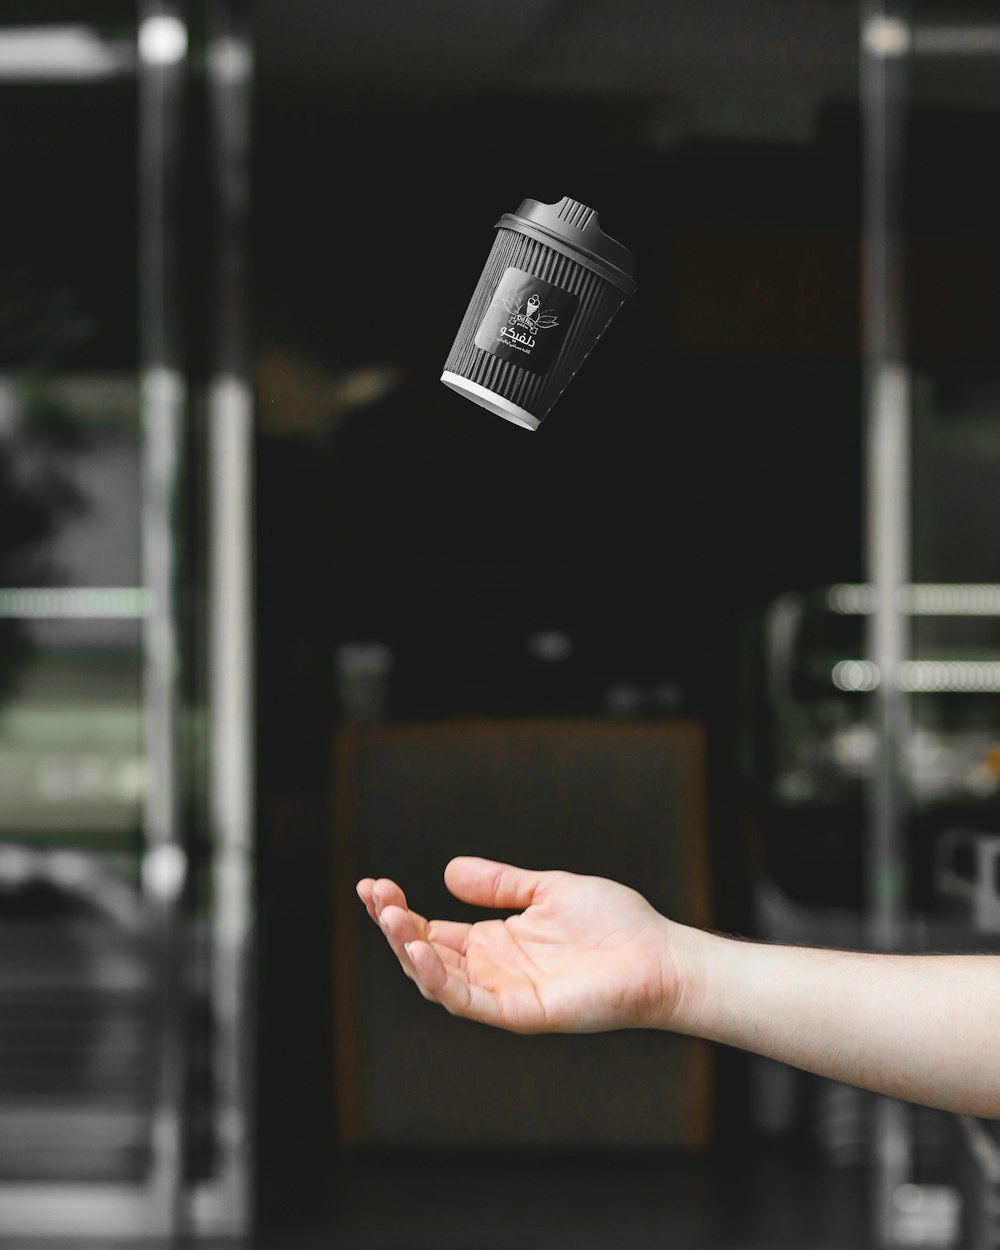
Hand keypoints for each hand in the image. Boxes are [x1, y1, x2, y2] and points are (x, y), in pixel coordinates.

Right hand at [356, 857, 688, 1033]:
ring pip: (438, 979)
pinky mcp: (521, 1012)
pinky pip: (470, 1002)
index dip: (398, 910)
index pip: (431, 930)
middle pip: (425, 953)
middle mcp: (492, 970)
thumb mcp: (546, 889)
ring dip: (408, 949)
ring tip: (388, 915)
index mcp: (495, 942)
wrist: (660, 954)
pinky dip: (439, 979)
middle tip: (373, 892)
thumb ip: (500, 884)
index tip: (371, 884)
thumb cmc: (613, 923)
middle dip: (393, 924)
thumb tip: (448, 870)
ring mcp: (504, 993)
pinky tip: (419, 949)